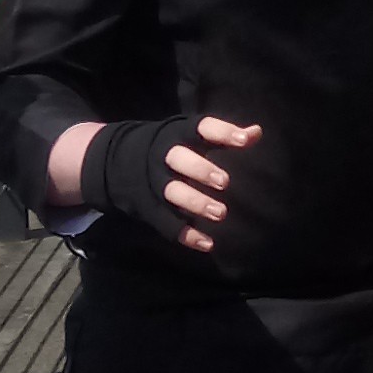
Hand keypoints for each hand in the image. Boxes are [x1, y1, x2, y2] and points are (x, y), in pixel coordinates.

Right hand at [75, 112, 262, 253]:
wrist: (115, 161)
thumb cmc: (167, 146)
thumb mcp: (189, 135)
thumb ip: (222, 136)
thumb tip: (258, 132)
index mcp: (176, 134)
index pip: (200, 128)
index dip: (222, 132)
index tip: (244, 140)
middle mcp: (162, 156)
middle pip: (180, 161)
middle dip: (201, 170)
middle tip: (225, 182)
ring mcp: (153, 183)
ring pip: (173, 193)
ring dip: (196, 203)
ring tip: (220, 214)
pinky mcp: (148, 207)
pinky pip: (166, 223)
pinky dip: (186, 234)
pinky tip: (208, 243)